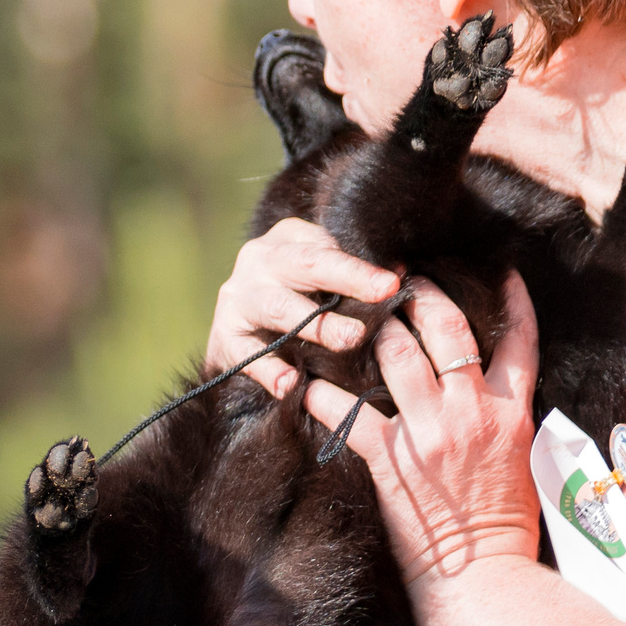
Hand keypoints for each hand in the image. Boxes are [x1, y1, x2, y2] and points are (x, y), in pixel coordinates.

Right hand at [208, 217, 401, 394]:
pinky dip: (270, 371)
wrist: (238, 329)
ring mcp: (238, 298)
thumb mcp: (319, 277)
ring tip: (348, 340)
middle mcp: (259, 260)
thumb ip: (351, 277)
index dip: (359, 268)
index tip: (392, 284)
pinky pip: (248, 355)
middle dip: (347, 283)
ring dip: (317, 325)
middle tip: (381, 303)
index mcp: (287, 240)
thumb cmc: (297, 298)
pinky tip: (291, 384)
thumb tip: (401, 278)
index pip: (327, 250)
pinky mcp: (224, 337)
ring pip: (280, 307)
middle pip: (307, 267)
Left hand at [308, 273, 542, 582]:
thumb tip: (495, 395)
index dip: (512, 300)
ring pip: (397, 354)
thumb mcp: (524, 464)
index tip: (503, 272)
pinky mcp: (391, 460)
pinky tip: (305, 382)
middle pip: (447, 329)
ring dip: (375, 328)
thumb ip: (507, 422)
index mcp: (511, 413)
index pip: (520, 340)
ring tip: (356, 313)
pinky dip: (322, 394)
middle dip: (423, 295)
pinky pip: (349, 412)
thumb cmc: (505, 531)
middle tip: (404, 280)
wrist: (483, 582)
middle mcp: (471, 412)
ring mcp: (429, 432)